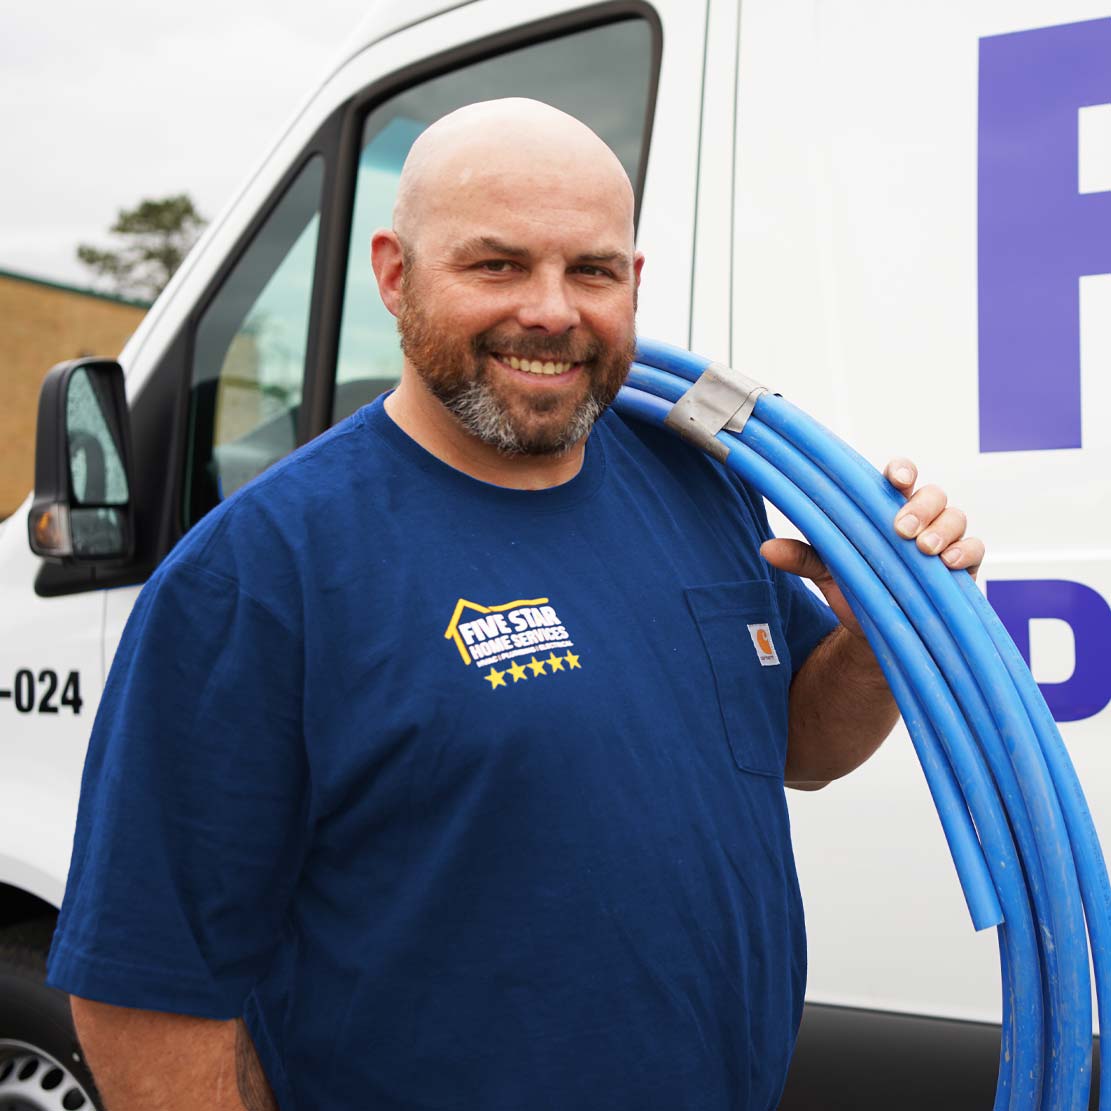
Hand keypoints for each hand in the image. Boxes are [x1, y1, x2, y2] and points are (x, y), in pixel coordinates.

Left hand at [759, 457, 984, 637]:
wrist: (873, 632)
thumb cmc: (853, 587)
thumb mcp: (825, 571)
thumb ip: (802, 557)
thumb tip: (767, 549)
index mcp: (885, 510)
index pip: (899, 479)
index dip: (901, 471)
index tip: (895, 477)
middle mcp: (919, 519)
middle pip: (932, 494)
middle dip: (921, 506)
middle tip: (902, 528)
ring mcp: (944, 541)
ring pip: (957, 517)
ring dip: (943, 529)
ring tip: (925, 548)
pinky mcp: (962, 569)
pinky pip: (976, 550)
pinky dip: (967, 552)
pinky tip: (950, 564)